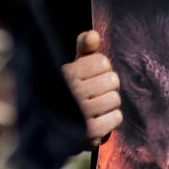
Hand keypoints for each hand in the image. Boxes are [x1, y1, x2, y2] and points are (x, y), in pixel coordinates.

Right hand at [62, 30, 121, 146]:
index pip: (103, 62)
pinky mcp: (89, 132)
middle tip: (95, 93)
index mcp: (66, 73)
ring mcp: (80, 113)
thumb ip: (83, 47)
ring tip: (96, 106)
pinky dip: (112, 118)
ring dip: (109, 103)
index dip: (101, 69)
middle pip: (112, 80)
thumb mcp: (72, 66)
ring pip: (115, 99)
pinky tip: (100, 119)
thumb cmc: (68, 90)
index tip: (91, 77)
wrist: (53, 130)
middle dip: (107, 86)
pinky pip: (116, 117)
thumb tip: (94, 35)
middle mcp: (70, 91)